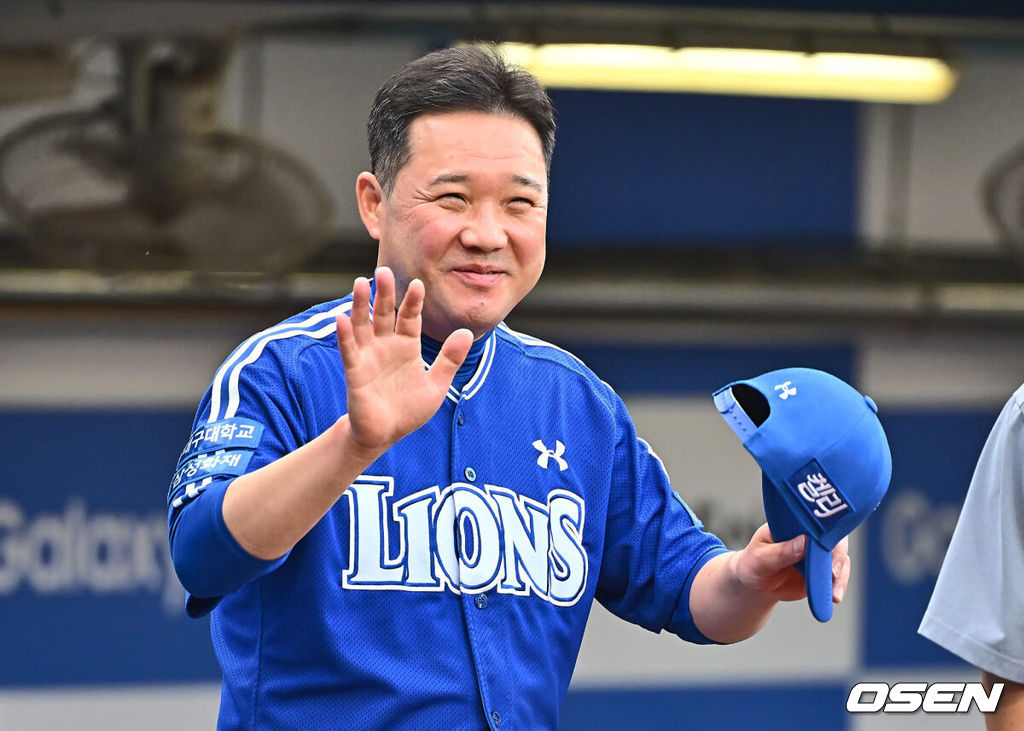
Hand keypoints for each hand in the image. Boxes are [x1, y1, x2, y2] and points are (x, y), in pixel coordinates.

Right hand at [335, 267, 472, 458]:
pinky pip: (349, 350)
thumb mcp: (436, 384)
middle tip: (383, 270)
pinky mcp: (355, 372)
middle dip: (384, 293)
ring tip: (360, 283)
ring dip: (360, 305)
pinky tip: (342, 318)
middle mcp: (385, 346)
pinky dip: (345, 335)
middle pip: (384, 314)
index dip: (413, 302)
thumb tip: (466, 332)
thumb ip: (450, 359)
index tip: (419, 284)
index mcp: (406, 346)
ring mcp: (368, 357)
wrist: (386, 434)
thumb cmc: (409, 409)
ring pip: (363, 325)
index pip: (410, 318)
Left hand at [732, 523, 850, 603]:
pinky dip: (838, 586)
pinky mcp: (822, 572)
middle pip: (833, 538)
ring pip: (840, 559)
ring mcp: (817, 554)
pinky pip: (837, 577)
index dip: (824, 528)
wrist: (756, 583)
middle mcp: (809, 536)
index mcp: (793, 524)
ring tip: (834, 592)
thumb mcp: (760, 557)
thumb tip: (804, 542)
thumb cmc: (754, 563)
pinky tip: (834, 597)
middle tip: (832, 571)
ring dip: (840, 575)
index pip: (813, 519)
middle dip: (836, 554)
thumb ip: (780, 551)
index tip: (824, 543)